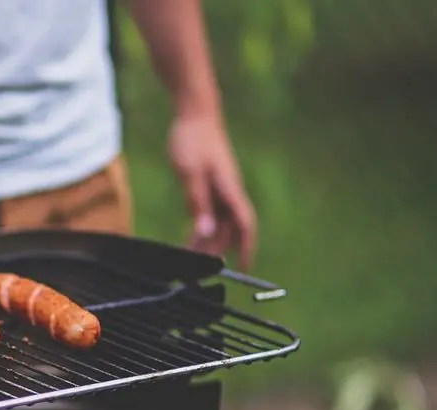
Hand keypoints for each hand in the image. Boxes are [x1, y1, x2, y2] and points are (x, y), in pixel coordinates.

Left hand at [167, 113, 256, 269]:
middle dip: (217, 250)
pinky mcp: (213, 184)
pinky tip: (192, 236)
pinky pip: (212, 212)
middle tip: (198, 268)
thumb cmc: (192, 140)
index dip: (246, 248)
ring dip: (209, 240)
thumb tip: (206, 232)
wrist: (194, 114)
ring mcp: (222, 188)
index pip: (244, 225)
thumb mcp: (189, 173)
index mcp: (229, 189)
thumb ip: (197, 203)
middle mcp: (230, 191)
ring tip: (191, 256)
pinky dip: (204, 226)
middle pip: (230, 229)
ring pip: (220, 222)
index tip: (242, 268)